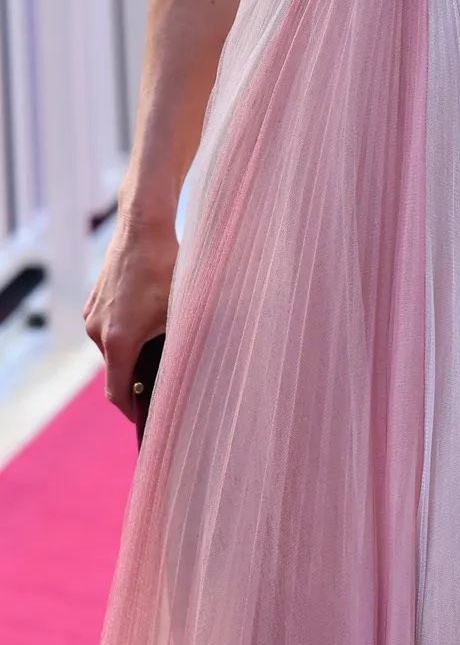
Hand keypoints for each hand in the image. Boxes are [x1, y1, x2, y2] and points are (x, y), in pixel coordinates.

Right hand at [83, 212, 176, 417]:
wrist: (144, 227)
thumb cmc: (168, 268)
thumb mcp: (179, 312)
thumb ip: (175, 346)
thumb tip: (182, 373)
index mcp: (118, 340)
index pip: (117, 392)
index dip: (131, 409)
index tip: (146, 417)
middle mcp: (98, 331)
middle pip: (116, 368)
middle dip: (137, 376)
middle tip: (163, 378)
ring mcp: (92, 314)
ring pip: (112, 346)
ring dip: (132, 349)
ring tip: (159, 340)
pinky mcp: (94, 299)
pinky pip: (108, 326)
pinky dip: (125, 329)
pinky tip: (148, 315)